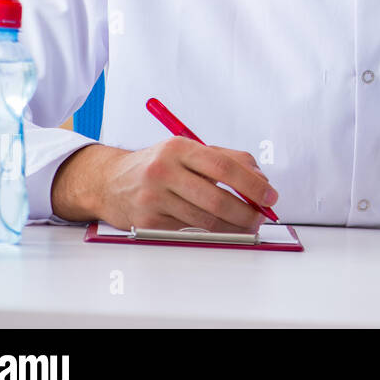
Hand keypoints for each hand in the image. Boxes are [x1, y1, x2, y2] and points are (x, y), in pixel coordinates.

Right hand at [53, 138, 278, 231]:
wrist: (109, 182)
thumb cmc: (159, 165)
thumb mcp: (189, 150)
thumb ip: (228, 158)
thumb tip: (261, 179)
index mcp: (179, 148)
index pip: (224, 166)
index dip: (252, 184)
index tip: (270, 195)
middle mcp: (163, 171)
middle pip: (216, 197)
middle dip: (246, 211)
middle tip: (261, 217)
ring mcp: (153, 198)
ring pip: (204, 219)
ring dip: (232, 226)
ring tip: (246, 225)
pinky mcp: (147, 222)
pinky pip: (188, 230)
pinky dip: (210, 232)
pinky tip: (221, 229)